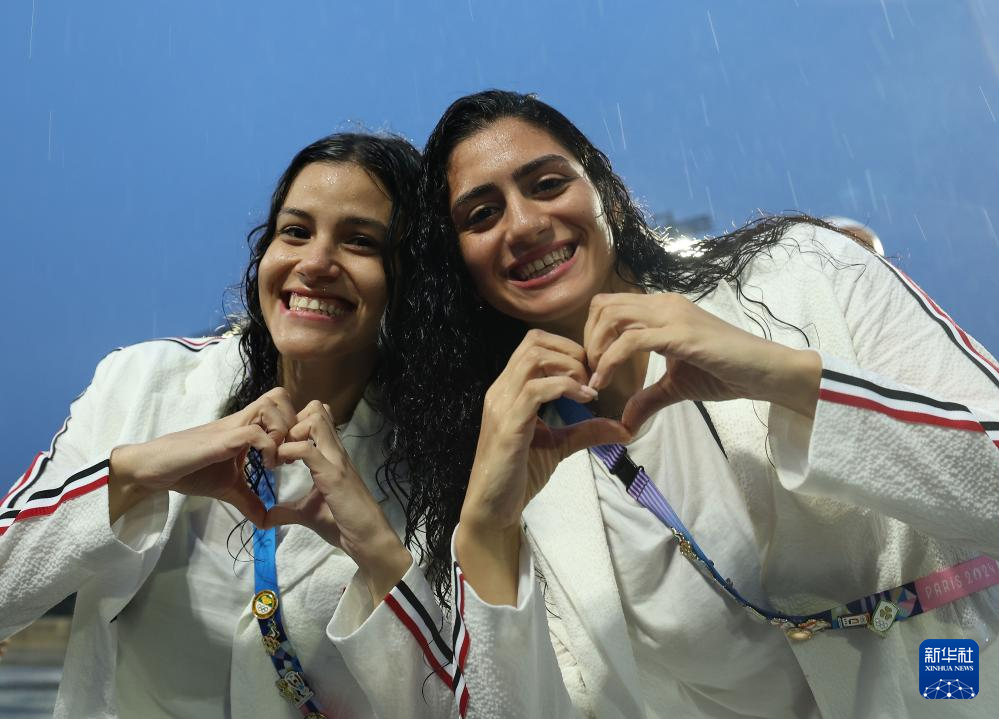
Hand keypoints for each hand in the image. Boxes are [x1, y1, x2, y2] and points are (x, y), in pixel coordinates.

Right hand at [108, 387, 298, 525]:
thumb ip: (249, 501)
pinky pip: (254, 432)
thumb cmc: (190, 472)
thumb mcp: (228, 488)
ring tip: (279, 460)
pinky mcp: (221, 439)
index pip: (280, 405)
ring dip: (282, 432)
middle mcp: (242, 421)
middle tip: (292, 452)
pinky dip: (268, 447)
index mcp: (246, 428)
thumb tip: (266, 522)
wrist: (155, 469)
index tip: (295, 453)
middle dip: (294, 423)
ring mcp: (232, 427)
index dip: (294, 423)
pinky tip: (267, 468)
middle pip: (280, 396)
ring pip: (271, 406)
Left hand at [261, 401, 410, 601]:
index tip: (278, 446)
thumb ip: (287, 511)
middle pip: (317, 409)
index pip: (317, 418)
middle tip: (277, 445)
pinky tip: (279, 466)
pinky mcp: (333, 474)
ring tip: (279, 454)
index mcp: (331, 456)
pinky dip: (287, 452)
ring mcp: (336, 460)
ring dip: (291, 432)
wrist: (367, 539)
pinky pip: (307, 448)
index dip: (294, 424)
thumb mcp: (308, 514)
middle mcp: (335, 451)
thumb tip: (266, 518)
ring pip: (315, 420)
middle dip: (291, 420)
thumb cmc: (343, 524)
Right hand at [457, 330, 630, 603]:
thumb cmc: (519, 475)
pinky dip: (566, 387)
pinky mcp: (508, 425)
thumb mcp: (558, 445)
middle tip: (592, 377)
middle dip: (570, 352)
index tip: (590, 371)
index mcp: (508, 390)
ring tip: (588, 388)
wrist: (493, 508)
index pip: (533, 344)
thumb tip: (623, 428)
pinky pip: (535, 389)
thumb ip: (586, 431)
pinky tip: (585, 400)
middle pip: (533, 342)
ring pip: (533, 358)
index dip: (566, 348)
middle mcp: (500, 391)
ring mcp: (501, 406)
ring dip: (569, 367)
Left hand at [583, 293, 821, 432]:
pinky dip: (610, 361)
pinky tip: (604, 382)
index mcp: (661, 308)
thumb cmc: (726, 373)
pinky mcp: (679, 334)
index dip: (592, 333)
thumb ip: (649, 398)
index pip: (610, 305)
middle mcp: (664, 304)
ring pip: (612, 316)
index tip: (592, 366)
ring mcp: (672, 315)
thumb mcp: (677, 386)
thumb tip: (626, 422)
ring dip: (595, 347)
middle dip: (587, 338)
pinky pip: (631, 340)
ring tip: (596, 376)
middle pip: (603, 305)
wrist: (764, 372)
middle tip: (590, 371)